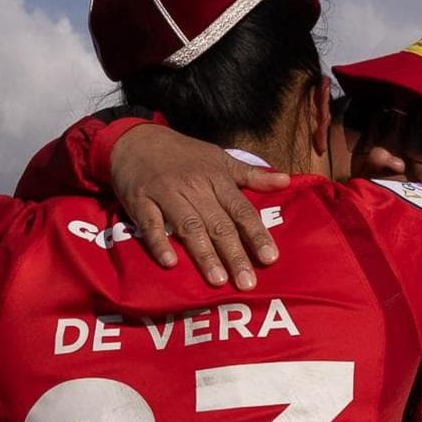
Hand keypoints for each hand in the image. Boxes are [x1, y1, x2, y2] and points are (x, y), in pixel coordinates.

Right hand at [106, 125, 290, 289]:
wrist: (136, 139)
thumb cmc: (183, 154)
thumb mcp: (219, 159)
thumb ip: (251, 175)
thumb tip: (286, 181)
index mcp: (216, 178)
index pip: (241, 210)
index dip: (256, 234)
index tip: (270, 258)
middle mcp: (194, 187)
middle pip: (218, 224)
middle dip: (234, 254)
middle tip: (247, 282)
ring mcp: (166, 194)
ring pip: (188, 226)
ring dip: (204, 254)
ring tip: (218, 280)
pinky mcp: (140, 201)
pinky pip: (150, 224)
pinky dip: (159, 243)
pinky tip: (171, 263)